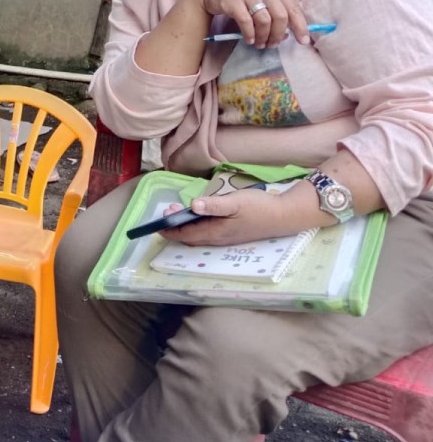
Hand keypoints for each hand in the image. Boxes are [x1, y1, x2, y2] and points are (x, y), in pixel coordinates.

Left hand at [160, 187, 304, 246]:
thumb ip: (213, 204)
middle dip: (175, 227)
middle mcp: (218, 239)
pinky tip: (199, 216)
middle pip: (190, 237)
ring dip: (186, 226)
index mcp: (215, 232)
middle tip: (167, 212)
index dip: (170, 230)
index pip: (185, 235)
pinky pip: (208, 233)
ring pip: (199, 236)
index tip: (157, 223)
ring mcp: (226, 238)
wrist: (285, 216)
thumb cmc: (259, 207)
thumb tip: (192, 205)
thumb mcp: (235, 202)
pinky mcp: (232, 234)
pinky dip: (197, 226)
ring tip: (178, 212)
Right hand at [190, 0, 309, 47]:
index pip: (293, 8)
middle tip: (273, 45)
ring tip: (260, 44)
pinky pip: (246, 22)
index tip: (303, 41)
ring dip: (264, 37)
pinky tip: (249, 40)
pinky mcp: (232, 1)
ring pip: (264, 21)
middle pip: (280, 16)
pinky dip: (250, 35)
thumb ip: (275, 10)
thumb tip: (288, 34)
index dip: (300, 26)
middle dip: (278, 35)